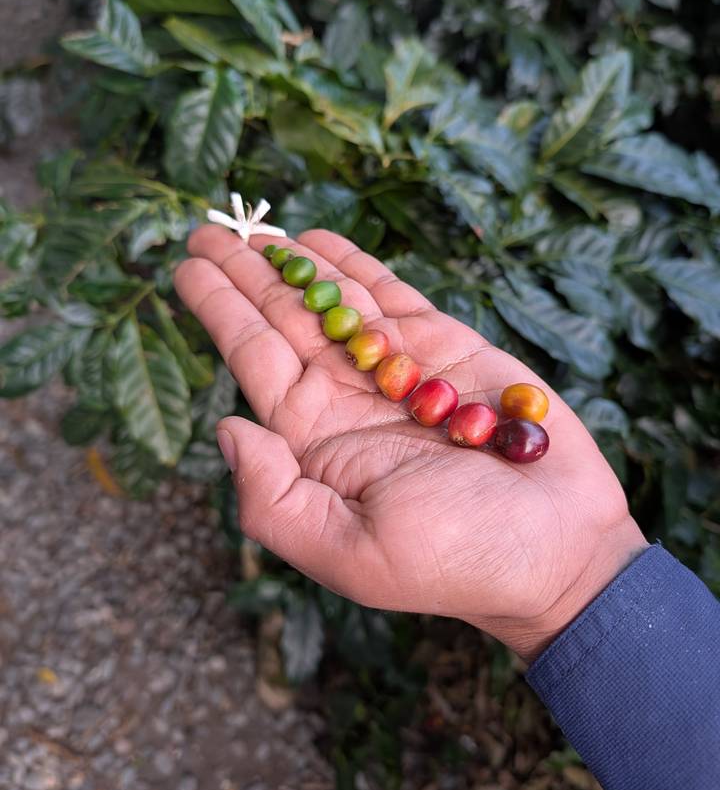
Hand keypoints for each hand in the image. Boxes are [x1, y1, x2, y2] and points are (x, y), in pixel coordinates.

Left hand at [174, 226, 646, 660]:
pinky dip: (356, 265)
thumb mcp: (350, 552)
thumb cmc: (458, 561)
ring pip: (333, 300)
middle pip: (284, 318)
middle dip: (246, 272)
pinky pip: (393, 295)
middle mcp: (348, 398)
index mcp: (314, 441)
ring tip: (258, 228)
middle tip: (211, 229)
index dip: (218, 309)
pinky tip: (322, 242)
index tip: (187, 265)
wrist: (558, 552)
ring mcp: (397, 369)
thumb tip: (226, 426)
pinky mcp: (449, 349)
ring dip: (294, 262)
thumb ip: (274, 499)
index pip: (254, 358)